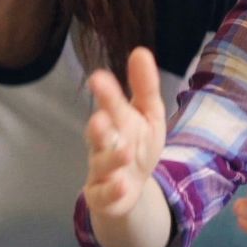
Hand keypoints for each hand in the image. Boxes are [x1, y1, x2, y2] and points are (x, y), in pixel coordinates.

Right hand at [83, 47, 167, 218]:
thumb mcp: (148, 115)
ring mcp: (101, 171)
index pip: (110, 105)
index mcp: (114, 121)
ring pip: (102, 164)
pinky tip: (123, 185)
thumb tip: (140, 51)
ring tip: (125, 152)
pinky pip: (104, 195)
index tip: (99, 78)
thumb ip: (144, 87)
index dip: (106, 94)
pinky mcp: (102, 196)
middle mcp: (103, 144)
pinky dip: (113, 191)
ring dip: (112, 158)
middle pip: (99, 135)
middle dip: (99, 126)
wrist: (130, 189)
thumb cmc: (137, 144)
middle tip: (100, 118)